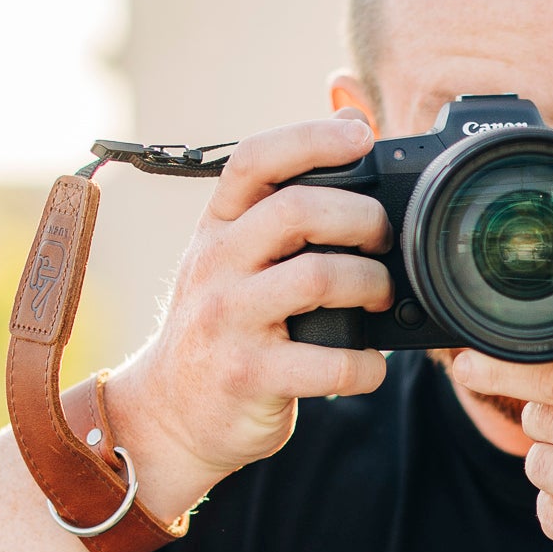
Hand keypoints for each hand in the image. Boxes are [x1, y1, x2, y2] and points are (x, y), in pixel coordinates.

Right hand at [98, 115, 393, 521]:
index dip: (310, 137)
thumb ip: (276, 212)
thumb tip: (349, 136)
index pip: (255, 159)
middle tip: (386, 238)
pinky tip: (371, 365)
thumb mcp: (230, 261)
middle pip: (296, 210)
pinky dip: (367, 365)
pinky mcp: (247, 375)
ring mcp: (228, 320)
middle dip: (360, 217)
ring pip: (316, 278)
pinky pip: (328, 363)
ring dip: (370, 283)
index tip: (360, 136)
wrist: (167, 415)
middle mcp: (216, 264)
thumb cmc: (219, 330)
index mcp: (216, 228)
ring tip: (381, 296)